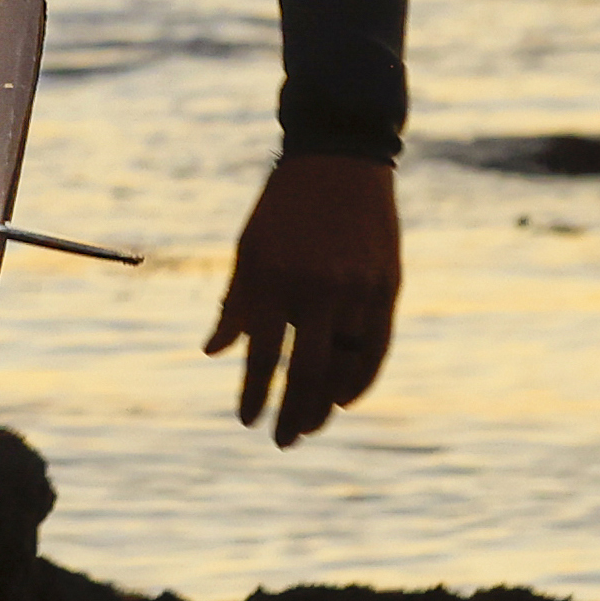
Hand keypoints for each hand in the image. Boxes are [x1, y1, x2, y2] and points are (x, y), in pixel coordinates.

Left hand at [209, 152, 398, 446]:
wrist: (339, 160)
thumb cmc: (283, 207)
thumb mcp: (249, 248)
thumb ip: (236, 303)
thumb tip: (213, 353)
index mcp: (274, 278)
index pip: (262, 355)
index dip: (254, 393)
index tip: (247, 420)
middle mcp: (316, 288)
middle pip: (306, 371)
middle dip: (291, 413)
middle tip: (282, 441)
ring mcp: (356, 289)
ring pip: (344, 365)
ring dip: (326, 404)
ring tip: (310, 426)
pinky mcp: (386, 287)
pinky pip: (376, 347)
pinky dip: (361, 379)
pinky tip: (344, 399)